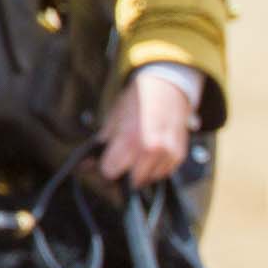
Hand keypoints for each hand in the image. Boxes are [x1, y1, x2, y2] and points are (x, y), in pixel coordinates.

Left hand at [99, 72, 194, 186]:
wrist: (167, 87)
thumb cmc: (138, 101)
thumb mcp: (113, 118)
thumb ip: (103, 143)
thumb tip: (88, 164)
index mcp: (130, 140)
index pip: (110, 172)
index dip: (107, 166)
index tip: (108, 160)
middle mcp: (151, 150)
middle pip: (132, 180)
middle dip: (125, 171)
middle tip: (123, 158)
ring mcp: (168, 153)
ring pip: (150, 179)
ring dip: (142, 171)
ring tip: (139, 154)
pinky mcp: (179, 155)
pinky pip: (165, 172)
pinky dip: (157, 167)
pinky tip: (152, 153)